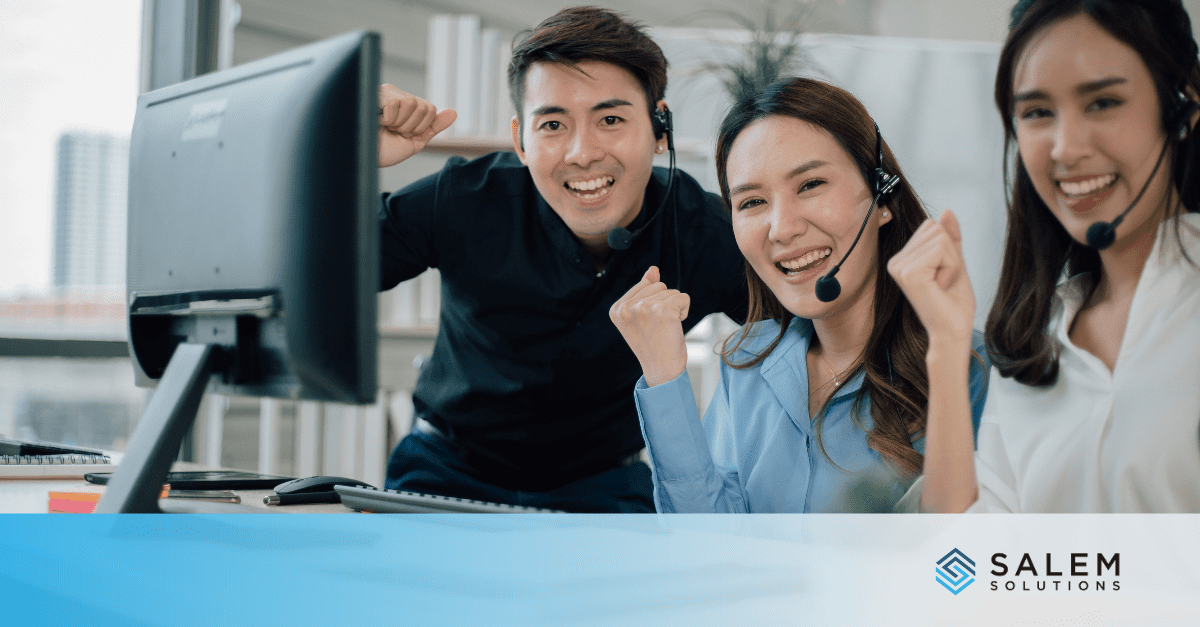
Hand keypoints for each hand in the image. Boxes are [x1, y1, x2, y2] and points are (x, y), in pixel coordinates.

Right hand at [378, 84, 455, 166]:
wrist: (361, 158)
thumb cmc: (384, 150)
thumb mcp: (414, 140)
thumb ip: (433, 126)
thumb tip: (454, 112)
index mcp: (405, 105)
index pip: (430, 109)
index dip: (421, 128)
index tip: (403, 134)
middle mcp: (395, 94)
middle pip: (423, 106)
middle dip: (411, 127)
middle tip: (393, 132)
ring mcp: (384, 92)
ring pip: (411, 103)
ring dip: (399, 123)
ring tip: (384, 127)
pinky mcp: (373, 93)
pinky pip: (395, 104)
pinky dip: (387, 119)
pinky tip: (375, 122)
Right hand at [609, 266, 690, 386]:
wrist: (662, 370)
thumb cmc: (654, 343)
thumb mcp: (642, 316)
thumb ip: (644, 291)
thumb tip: (653, 269)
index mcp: (617, 308)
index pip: (646, 284)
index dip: (654, 302)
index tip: (649, 323)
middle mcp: (627, 307)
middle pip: (659, 285)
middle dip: (665, 303)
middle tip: (659, 326)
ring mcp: (643, 309)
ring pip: (672, 292)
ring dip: (675, 308)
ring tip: (666, 328)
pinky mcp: (662, 311)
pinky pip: (684, 298)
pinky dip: (685, 311)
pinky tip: (675, 327)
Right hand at [887, 209, 975, 350]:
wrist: (953, 330)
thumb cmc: (954, 303)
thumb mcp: (954, 262)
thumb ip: (950, 238)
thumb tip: (946, 211)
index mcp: (902, 259)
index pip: (931, 226)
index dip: (948, 249)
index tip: (943, 275)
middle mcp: (895, 261)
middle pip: (935, 228)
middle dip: (951, 254)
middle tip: (944, 281)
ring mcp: (899, 267)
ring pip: (940, 238)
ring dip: (953, 262)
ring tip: (942, 285)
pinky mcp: (909, 272)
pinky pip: (942, 249)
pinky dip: (952, 267)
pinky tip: (940, 287)